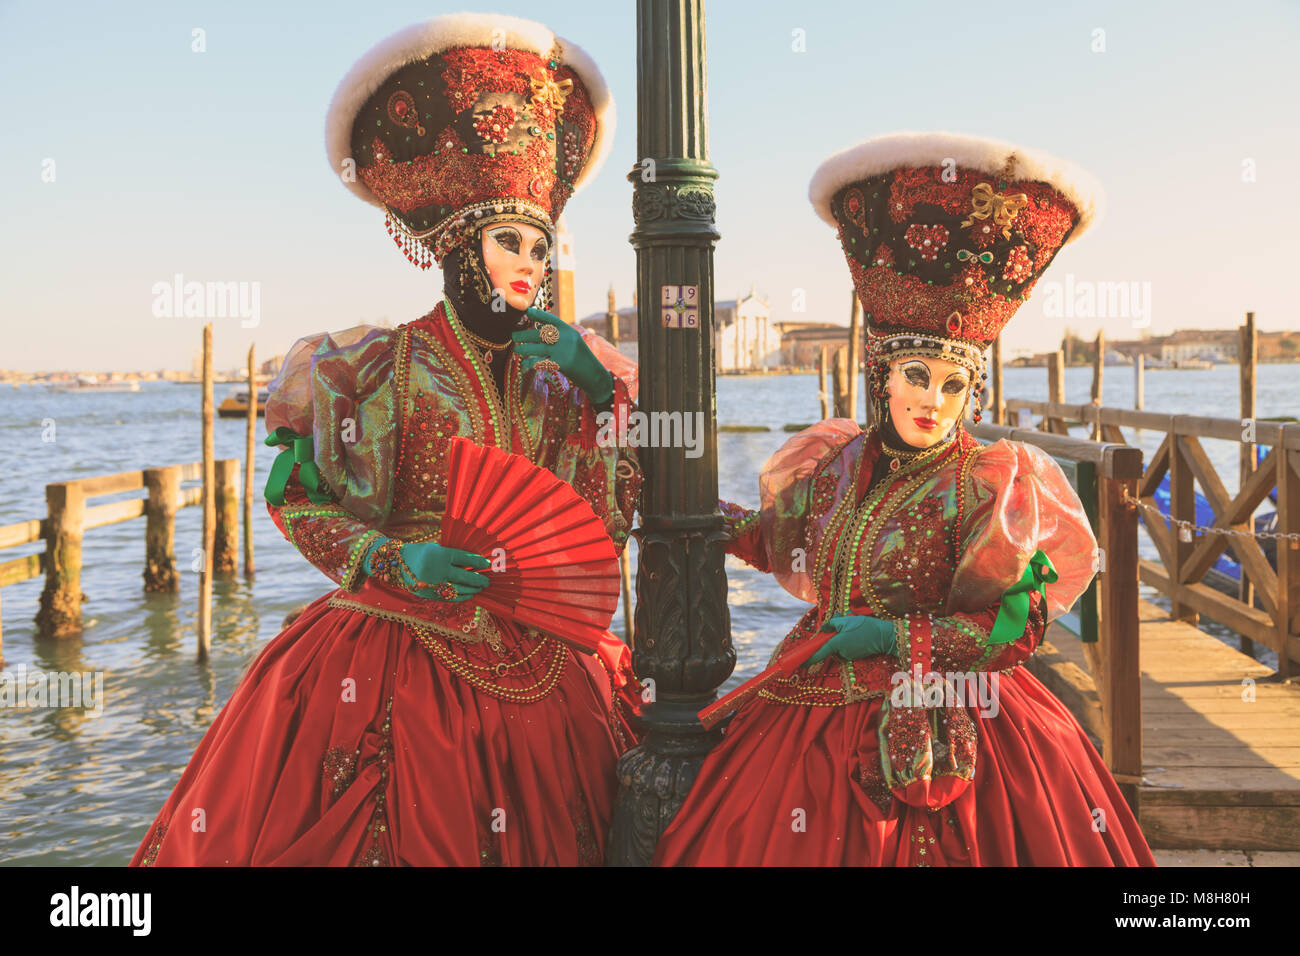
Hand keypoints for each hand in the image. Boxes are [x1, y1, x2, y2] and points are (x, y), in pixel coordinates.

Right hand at [365, 538, 490, 602]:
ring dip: (471, 590)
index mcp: (440, 555)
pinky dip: (461, 597)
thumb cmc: (420, 552)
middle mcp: (437, 570)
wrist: (395, 563)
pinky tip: (469, 595)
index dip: (478, 563)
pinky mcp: (428, 594)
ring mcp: (432, 584)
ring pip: (458, 590)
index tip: (487, 565)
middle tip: (487, 581)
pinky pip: (448, 598)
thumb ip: (452, 555)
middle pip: (464, 577)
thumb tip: (473, 563)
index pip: (464, 559)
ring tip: (479, 588)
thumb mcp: (436, 548)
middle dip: (478, 580)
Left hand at [513, 307, 613, 404]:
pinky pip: (541, 362)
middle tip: (514, 336)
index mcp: (569, 331)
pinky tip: (525, 365)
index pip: (551, 320)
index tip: (527, 312)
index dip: (538, 315)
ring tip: (517, 350)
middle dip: (525, 335)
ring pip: (538, 348)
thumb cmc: (581, 359)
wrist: (595, 375)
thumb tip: (539, 328)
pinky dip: (531, 363)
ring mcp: (564, 351)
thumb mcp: (573, 343)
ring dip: (524, 349)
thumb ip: (559, 336)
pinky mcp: (562, 364)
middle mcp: (566, 338)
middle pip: (540, 334)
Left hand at [806, 613, 895, 665]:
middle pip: (829, 647)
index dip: (809, 659)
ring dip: (841, 637)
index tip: (800, 664)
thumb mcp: (847, 620)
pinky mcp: (855, 655)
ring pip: (838, 646)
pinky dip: (848, 640)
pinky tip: (857, 632)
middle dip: (832, 637)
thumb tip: (823, 629)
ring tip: (853, 626)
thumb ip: (832, 624)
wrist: (884, 636)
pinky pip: (846, 648)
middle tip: (842, 623)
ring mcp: (849, 655)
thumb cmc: (865, 626)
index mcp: (836, 644)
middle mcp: (841, 652)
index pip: (819, 654)